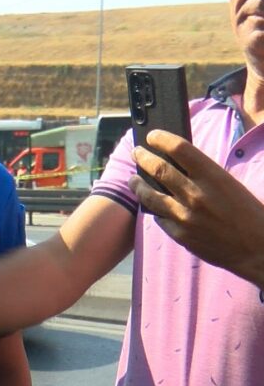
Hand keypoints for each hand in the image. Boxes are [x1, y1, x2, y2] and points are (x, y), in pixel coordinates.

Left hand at [129, 129, 263, 286]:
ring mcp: (185, 215)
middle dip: (143, 157)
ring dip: (138, 184)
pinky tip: (153, 205)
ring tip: (133, 179)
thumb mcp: (230, 185)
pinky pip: (159, 217)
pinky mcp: (180, 234)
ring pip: (149, 195)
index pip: (179, 148)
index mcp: (213, 177)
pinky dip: (155, 209)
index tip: (152, 136)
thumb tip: (178, 162)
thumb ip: (204, 174)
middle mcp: (196, 194)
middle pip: (158, 169)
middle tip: (137, 152)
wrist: (257, 250)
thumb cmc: (249, 214)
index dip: (161, 139)